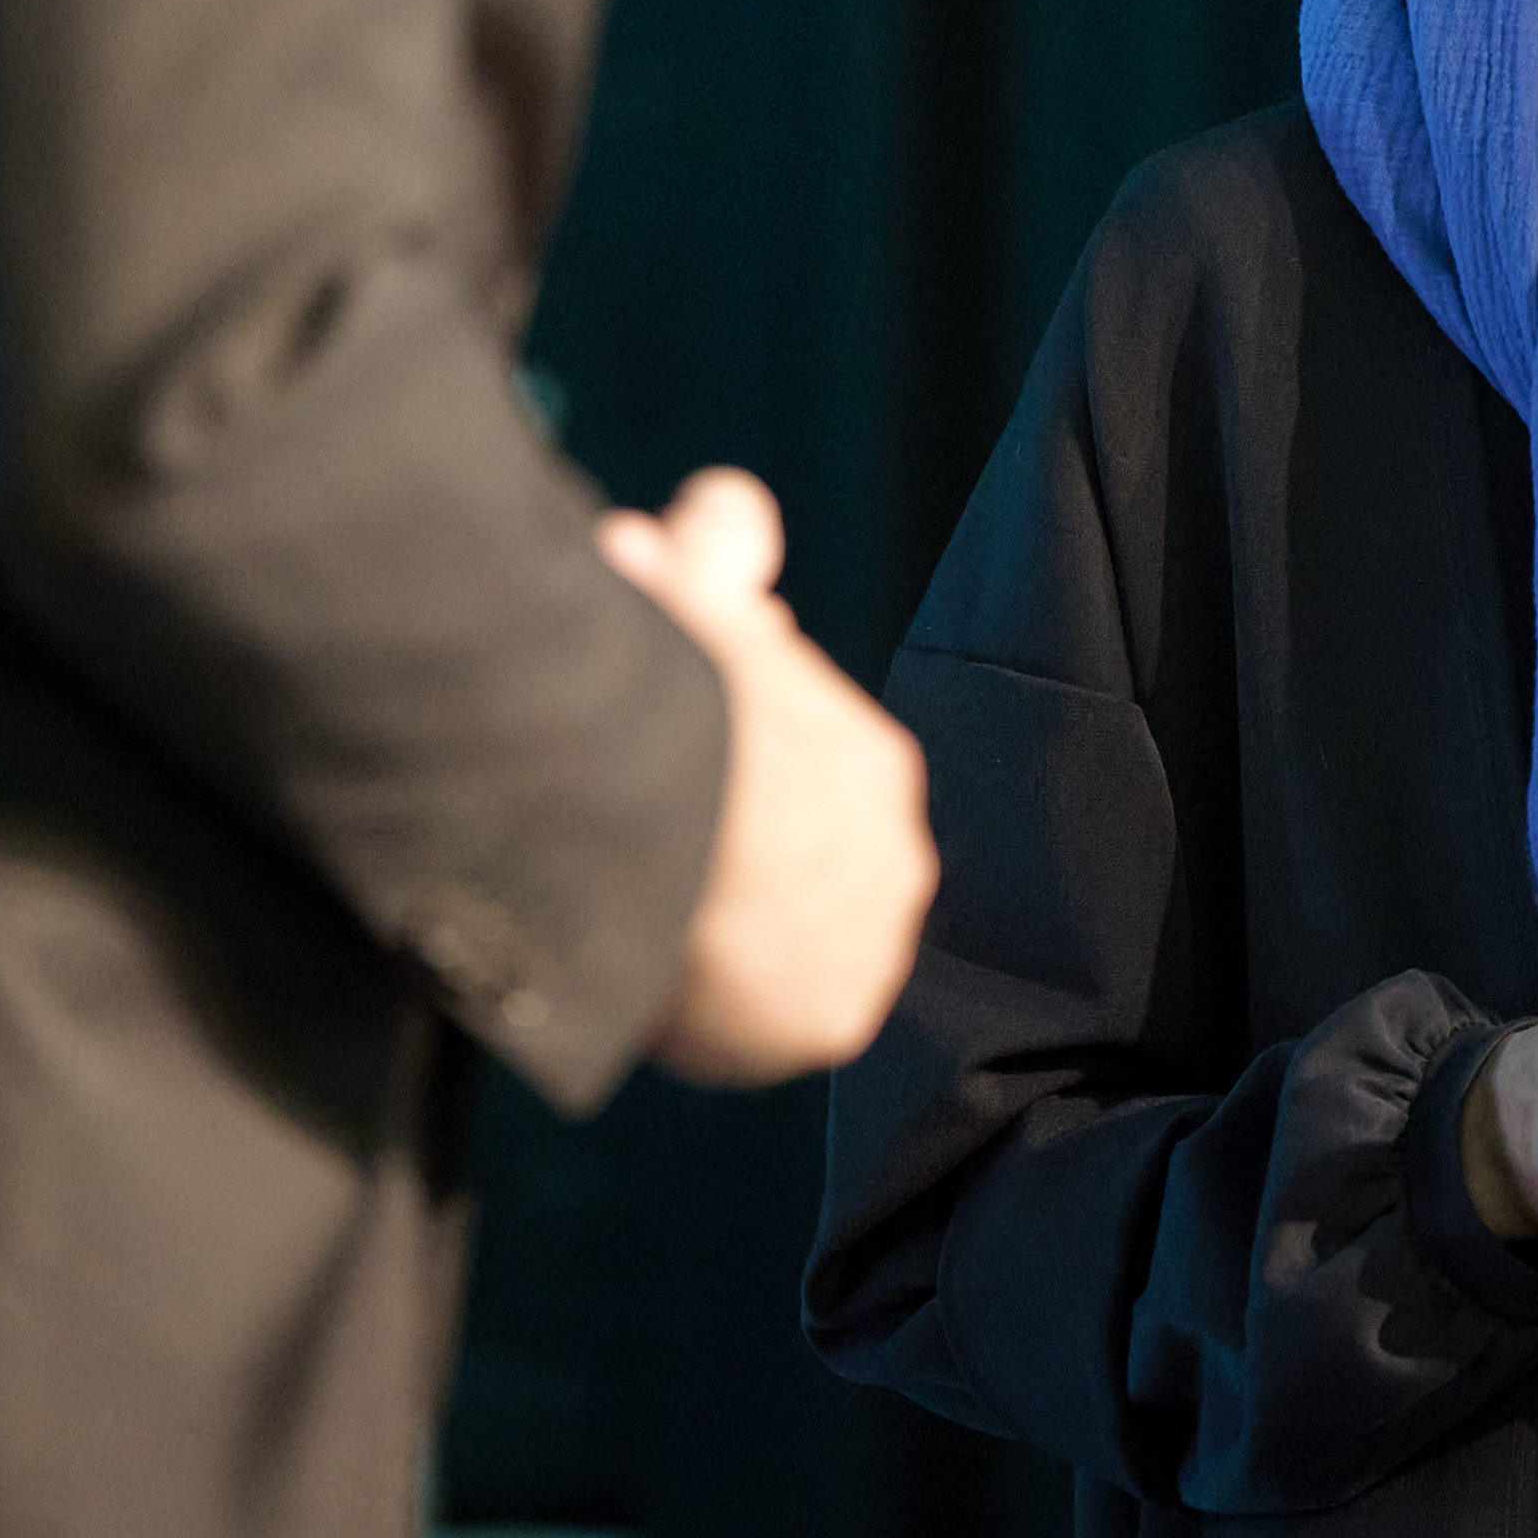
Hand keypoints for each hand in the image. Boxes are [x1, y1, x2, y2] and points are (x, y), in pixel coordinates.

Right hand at [601, 468, 935, 1085]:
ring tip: (643, 918)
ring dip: (723, 942)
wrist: (678, 812)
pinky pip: (761, 1028)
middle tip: (649, 852)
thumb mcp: (692, 593)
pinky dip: (708, 1014)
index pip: (802, 781)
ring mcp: (869, 948)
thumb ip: (719, 542)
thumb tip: (724, 508)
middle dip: (735, 864)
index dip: (734, 778)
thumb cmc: (675, 699)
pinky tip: (653, 979)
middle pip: (802, 873)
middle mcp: (894, 861)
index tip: (672, 769)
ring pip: (784, 951)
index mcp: (872, 770)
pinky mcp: (827, 1022)